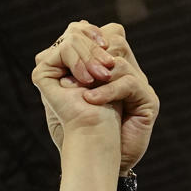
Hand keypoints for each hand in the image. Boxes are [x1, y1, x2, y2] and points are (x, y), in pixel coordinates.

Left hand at [31, 20, 160, 172]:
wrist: (94, 158)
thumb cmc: (75, 130)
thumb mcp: (60, 97)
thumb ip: (55, 72)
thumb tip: (41, 54)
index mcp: (108, 66)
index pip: (105, 32)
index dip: (85, 36)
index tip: (63, 53)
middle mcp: (127, 71)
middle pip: (115, 37)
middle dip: (87, 53)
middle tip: (71, 75)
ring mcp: (140, 84)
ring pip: (119, 59)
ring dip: (94, 74)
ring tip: (80, 92)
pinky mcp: (148, 101)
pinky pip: (128, 83)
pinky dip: (107, 91)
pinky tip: (90, 101)